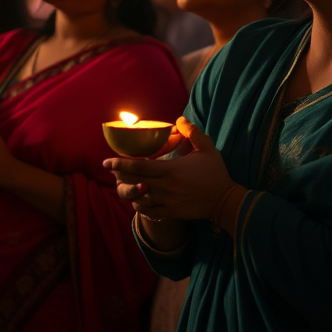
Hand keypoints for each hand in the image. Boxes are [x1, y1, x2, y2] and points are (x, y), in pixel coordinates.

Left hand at [103, 116, 232, 221]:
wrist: (224, 200)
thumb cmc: (215, 172)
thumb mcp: (206, 148)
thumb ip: (192, 132)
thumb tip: (179, 119)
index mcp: (170, 170)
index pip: (138, 167)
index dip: (120, 163)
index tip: (107, 161)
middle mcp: (164, 187)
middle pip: (133, 181)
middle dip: (119, 175)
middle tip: (110, 169)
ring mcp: (166, 201)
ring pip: (138, 198)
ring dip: (129, 190)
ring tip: (124, 183)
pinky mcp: (169, 212)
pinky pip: (147, 210)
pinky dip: (139, 204)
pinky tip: (138, 198)